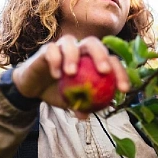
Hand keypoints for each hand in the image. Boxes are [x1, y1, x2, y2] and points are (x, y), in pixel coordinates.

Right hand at [12, 35, 129, 118]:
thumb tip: (88, 115)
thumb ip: (82, 106)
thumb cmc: (58, 92)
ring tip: (71, 73)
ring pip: (71, 42)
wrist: (33, 87)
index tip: (124, 89)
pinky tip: (56, 75)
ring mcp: (63, 47)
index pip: (111, 61)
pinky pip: (51, 50)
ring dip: (73, 56)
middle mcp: (79, 49)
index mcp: (92, 60)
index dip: (120, 73)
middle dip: (102, 55)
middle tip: (104, 71)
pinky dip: (55, 61)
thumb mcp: (72, 102)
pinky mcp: (46, 49)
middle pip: (94, 44)